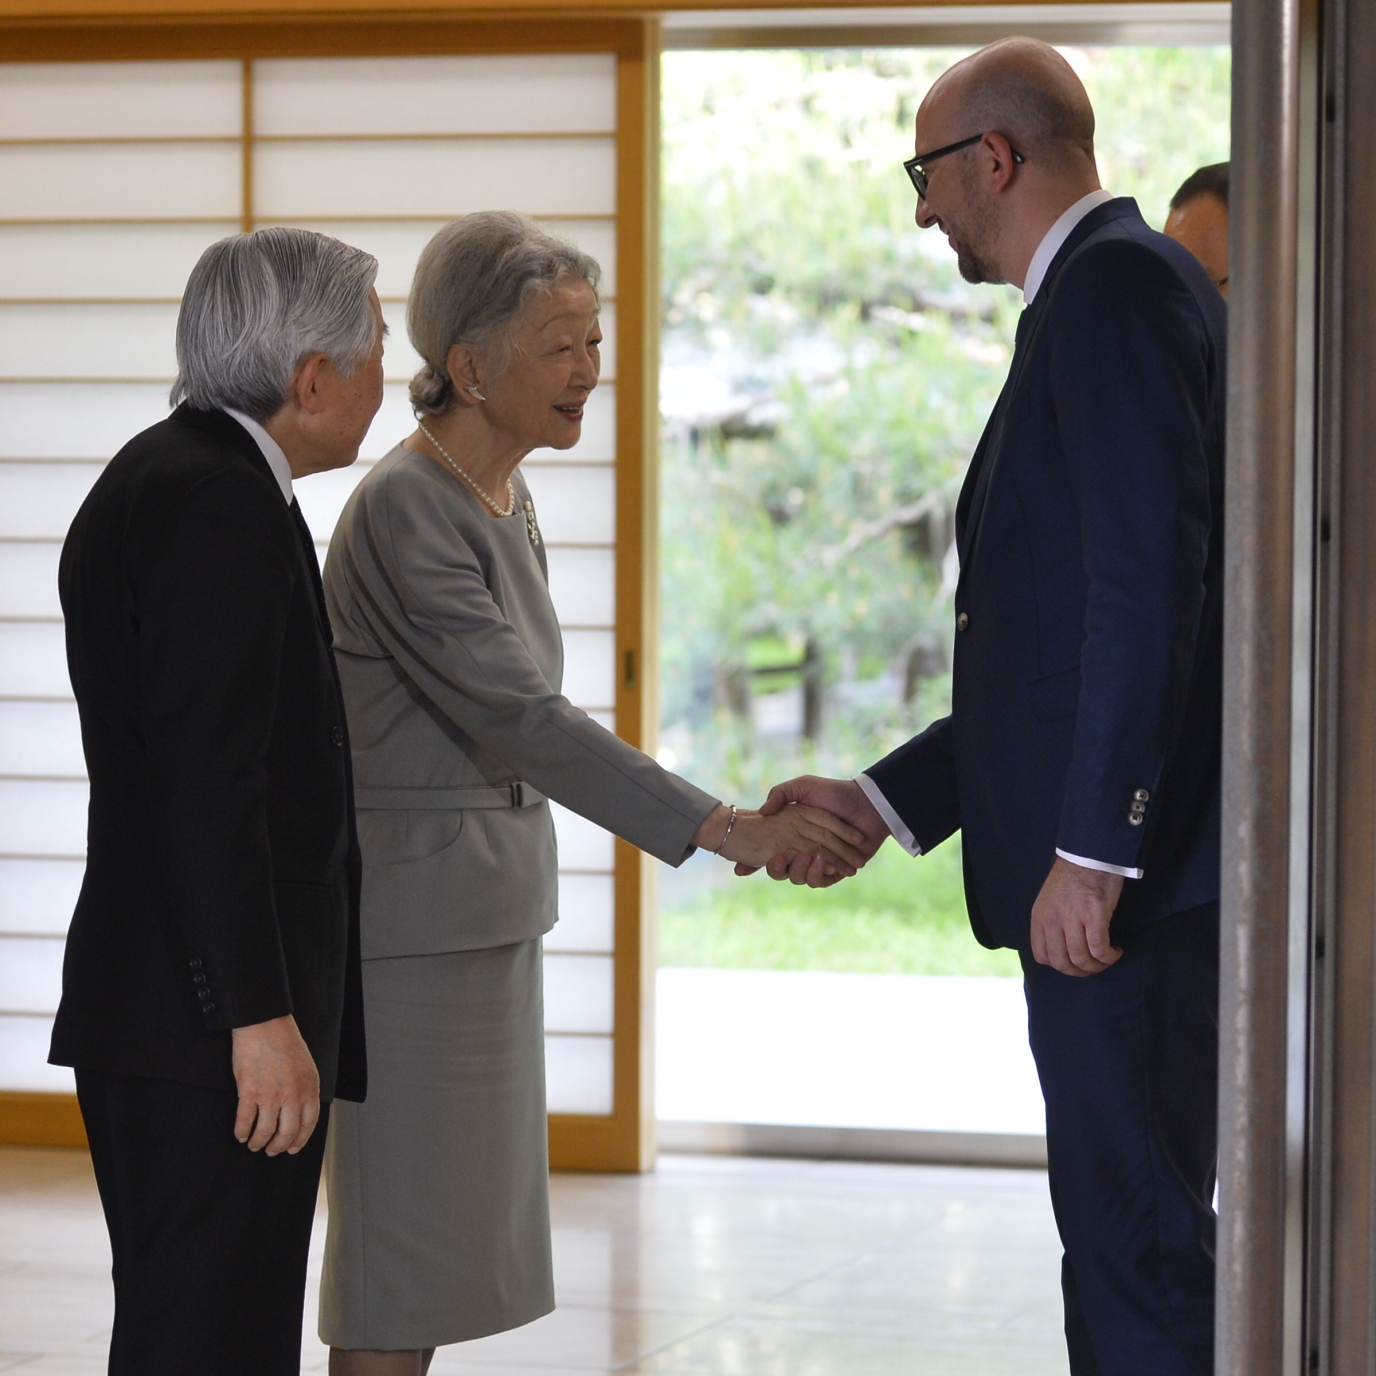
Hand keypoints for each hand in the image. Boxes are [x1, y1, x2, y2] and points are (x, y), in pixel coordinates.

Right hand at [231, 1014, 320, 1155]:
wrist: (265, 1025)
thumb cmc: (285, 1042)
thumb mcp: (306, 1067)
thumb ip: (305, 1089)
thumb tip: (299, 1112)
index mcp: (310, 1088)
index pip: (308, 1124)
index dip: (299, 1140)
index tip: (292, 1149)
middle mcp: (293, 1095)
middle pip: (287, 1133)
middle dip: (278, 1146)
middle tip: (271, 1150)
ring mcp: (271, 1096)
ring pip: (265, 1132)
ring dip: (258, 1142)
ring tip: (254, 1145)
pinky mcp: (249, 1093)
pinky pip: (245, 1121)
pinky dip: (242, 1132)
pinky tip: (241, 1135)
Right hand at [692, 802, 868, 877]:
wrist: (867, 804)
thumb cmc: (834, 792)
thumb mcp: (803, 786)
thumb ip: (780, 793)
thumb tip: (762, 811)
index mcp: (791, 834)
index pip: (768, 851)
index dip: (754, 860)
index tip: (744, 864)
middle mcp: (802, 850)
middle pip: (781, 869)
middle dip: (777, 868)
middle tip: (777, 860)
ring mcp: (819, 862)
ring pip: (800, 878)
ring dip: (801, 871)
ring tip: (808, 858)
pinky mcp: (836, 871)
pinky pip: (821, 881)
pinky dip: (820, 874)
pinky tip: (825, 862)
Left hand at [1030, 856, 1123, 975]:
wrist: (1089, 854)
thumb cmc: (1074, 876)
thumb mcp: (1051, 901)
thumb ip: (1052, 922)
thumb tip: (1062, 947)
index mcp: (1039, 918)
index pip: (1042, 956)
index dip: (1060, 965)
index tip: (1075, 962)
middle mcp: (1052, 921)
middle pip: (1062, 963)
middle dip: (1080, 971)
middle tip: (1095, 965)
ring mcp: (1071, 919)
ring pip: (1081, 959)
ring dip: (1098, 966)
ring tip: (1108, 957)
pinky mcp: (1093, 916)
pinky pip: (1099, 949)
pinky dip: (1109, 956)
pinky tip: (1116, 950)